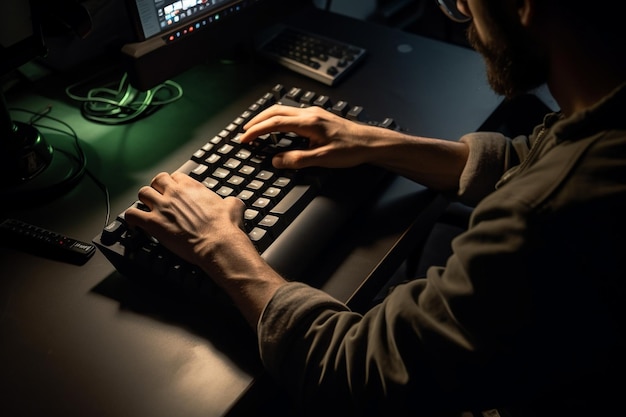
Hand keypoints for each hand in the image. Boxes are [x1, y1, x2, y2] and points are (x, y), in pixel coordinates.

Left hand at [124, 171, 286, 326]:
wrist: (218, 243)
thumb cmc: (226, 227)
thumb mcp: (233, 206)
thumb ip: (229, 201)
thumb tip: (233, 202)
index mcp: (192, 187)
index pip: (176, 176)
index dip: (175, 184)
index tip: (175, 191)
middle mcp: (174, 193)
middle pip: (157, 180)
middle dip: (157, 188)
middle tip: (160, 198)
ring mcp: (162, 207)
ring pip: (142, 193)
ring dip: (144, 201)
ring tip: (146, 209)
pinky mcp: (153, 224)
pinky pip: (132, 214)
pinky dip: (131, 218)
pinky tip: (135, 224)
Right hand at [239, 104, 378, 169]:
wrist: (370, 142)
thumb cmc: (351, 150)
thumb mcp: (322, 159)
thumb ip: (297, 160)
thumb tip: (276, 160)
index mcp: (308, 122)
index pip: (274, 123)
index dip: (257, 130)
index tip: (245, 139)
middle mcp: (309, 114)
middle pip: (275, 111)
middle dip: (257, 121)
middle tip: (244, 132)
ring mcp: (314, 114)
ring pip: (283, 111)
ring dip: (267, 118)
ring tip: (256, 128)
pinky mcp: (319, 117)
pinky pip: (292, 115)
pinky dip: (278, 120)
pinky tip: (278, 128)